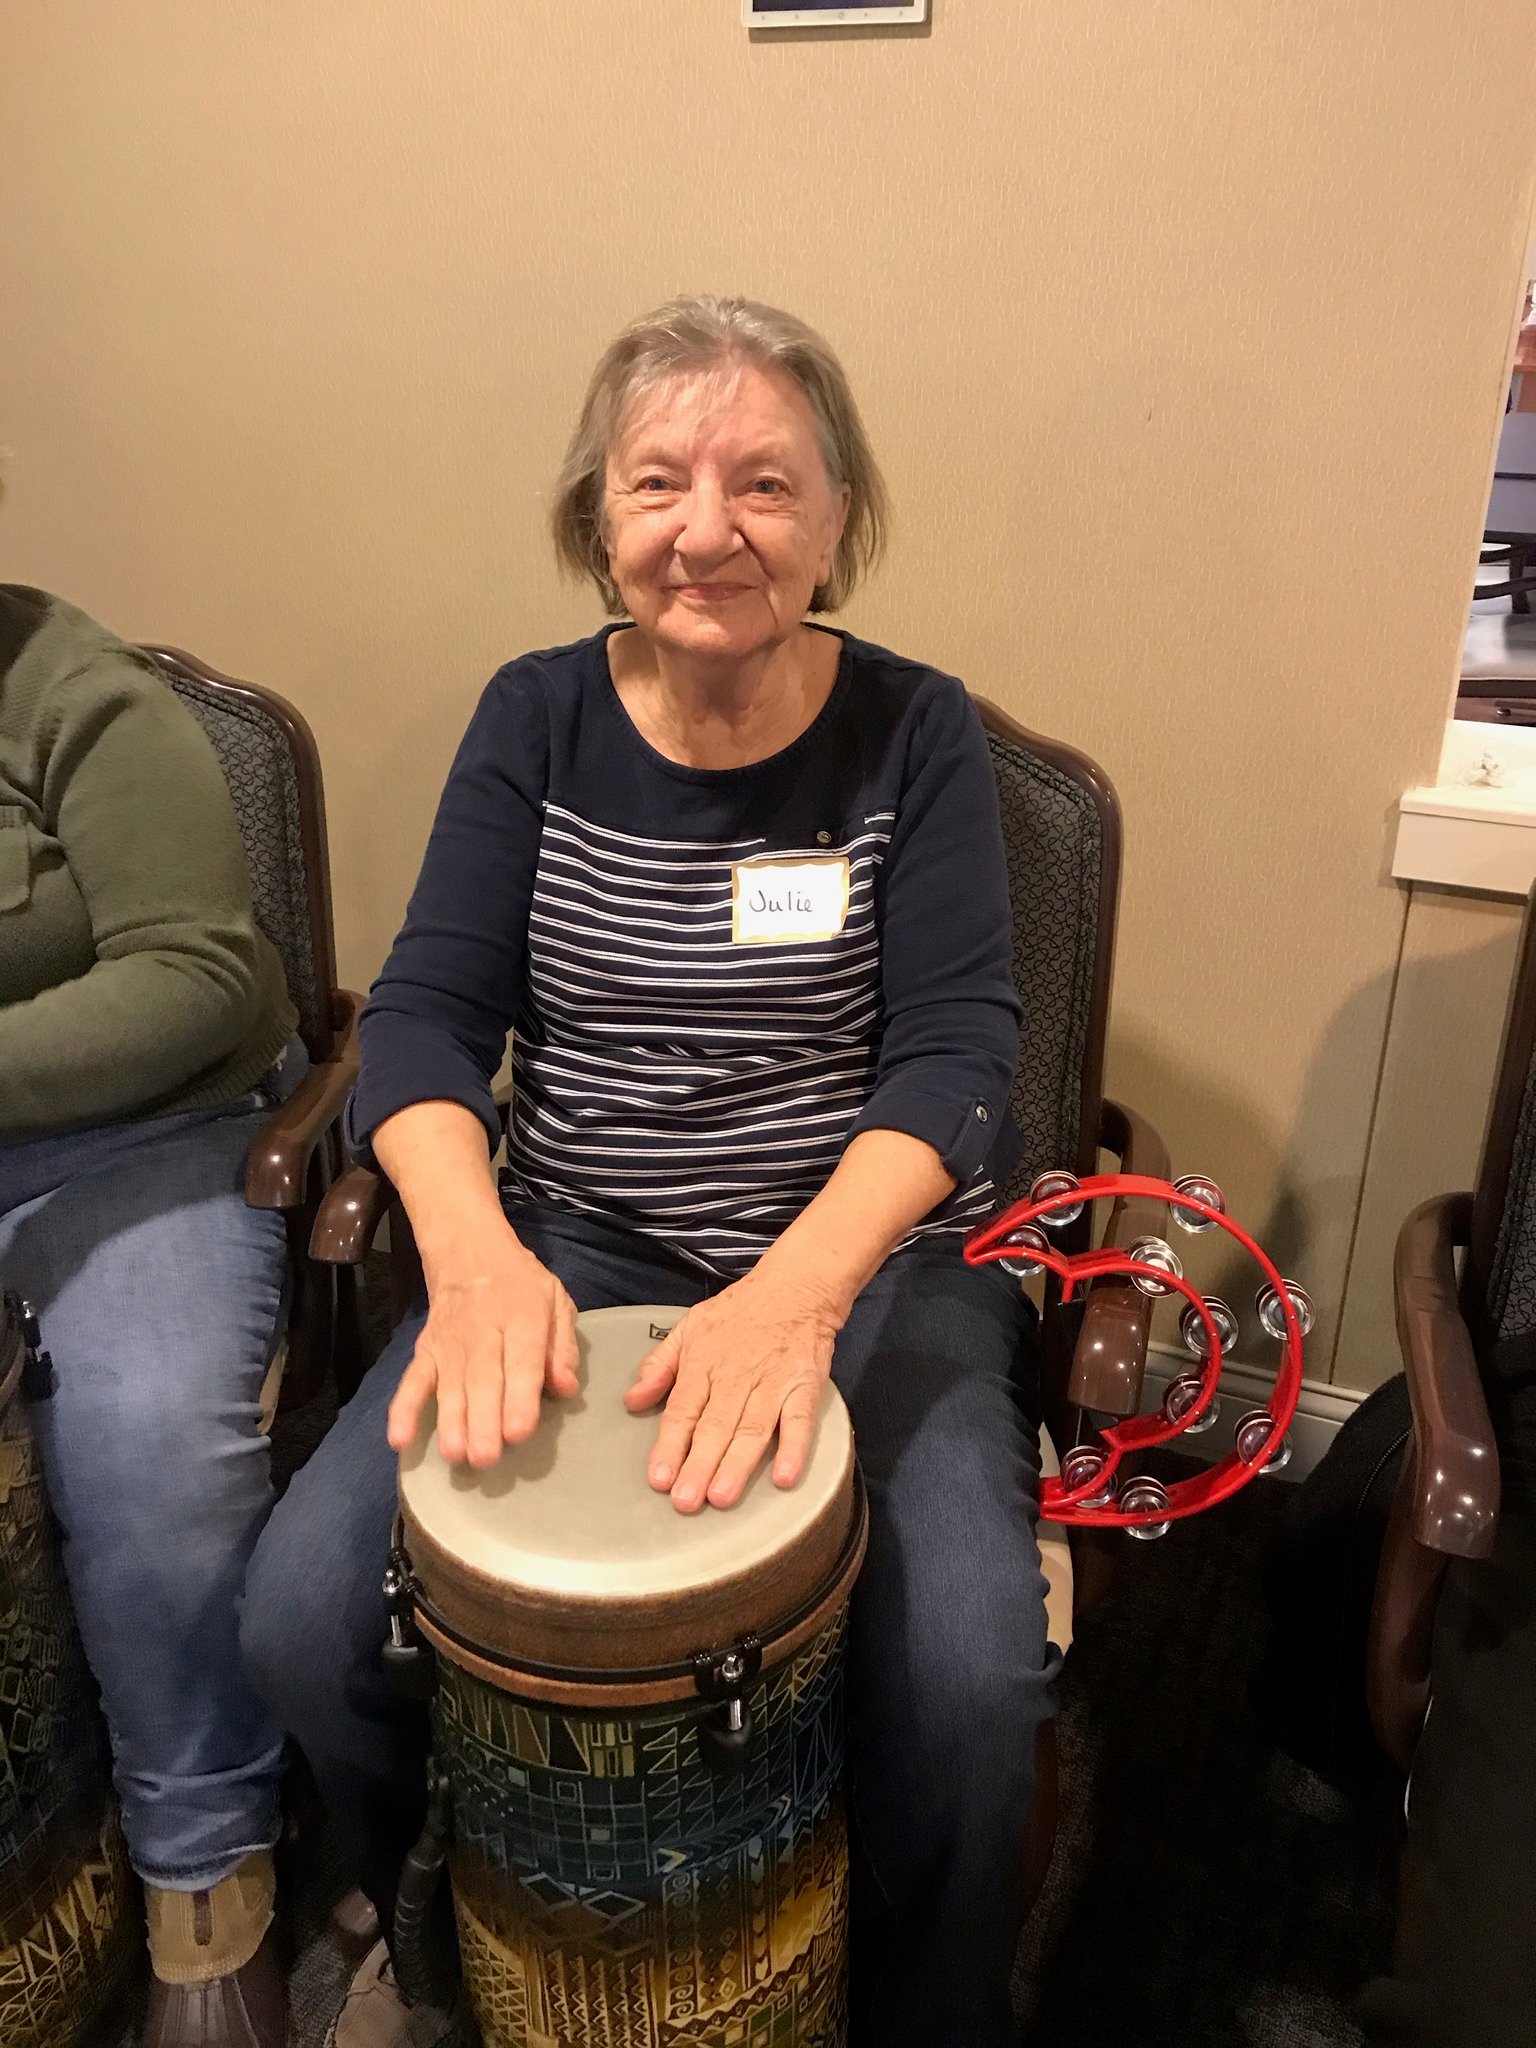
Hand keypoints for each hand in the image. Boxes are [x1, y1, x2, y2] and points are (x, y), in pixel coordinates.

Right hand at [386, 1226, 579, 1464]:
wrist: (469, 1252)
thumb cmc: (521, 1285)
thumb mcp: (556, 1301)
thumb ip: (563, 1346)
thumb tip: (565, 1388)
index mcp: (523, 1317)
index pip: (522, 1360)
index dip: (520, 1397)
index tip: (519, 1432)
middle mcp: (484, 1330)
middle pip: (483, 1379)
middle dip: (483, 1420)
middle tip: (487, 1459)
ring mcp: (450, 1342)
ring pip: (450, 1385)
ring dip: (450, 1422)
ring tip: (455, 1456)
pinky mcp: (426, 1350)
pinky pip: (413, 1379)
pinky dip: (403, 1408)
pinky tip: (400, 1438)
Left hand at [623, 1272, 840, 1512]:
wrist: (795, 1287)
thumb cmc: (738, 1311)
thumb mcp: (689, 1327)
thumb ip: (659, 1365)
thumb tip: (632, 1401)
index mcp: (702, 1363)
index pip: (683, 1410)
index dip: (670, 1445)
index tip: (658, 1478)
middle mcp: (735, 1376)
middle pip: (715, 1426)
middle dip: (699, 1465)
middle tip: (685, 1500)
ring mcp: (772, 1382)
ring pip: (753, 1428)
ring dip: (737, 1464)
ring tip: (721, 1497)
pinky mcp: (804, 1385)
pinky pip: (800, 1420)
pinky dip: (794, 1448)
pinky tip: (785, 1477)